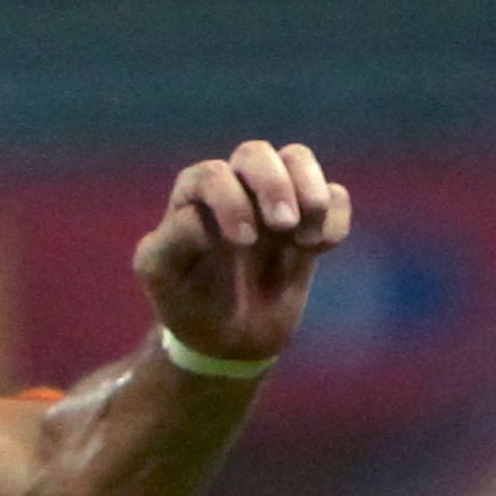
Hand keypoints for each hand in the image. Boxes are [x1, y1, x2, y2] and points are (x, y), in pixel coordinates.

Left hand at [131, 140, 350, 371]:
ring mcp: (274, 200)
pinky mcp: (309, 219)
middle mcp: (234, 186)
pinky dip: (334, 217)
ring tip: (306, 240)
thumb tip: (206, 220)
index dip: (231, 200)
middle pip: (256, 153)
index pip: (212, 175)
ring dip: (310, 191)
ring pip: (298, 159)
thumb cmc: (187, 303)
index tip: (243, 242)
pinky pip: (334, 195)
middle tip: (283, 226)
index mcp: (193, 195)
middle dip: (274, 185)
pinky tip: (320, 249)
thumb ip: (173, 240)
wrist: (225, 341)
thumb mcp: (161, 276)